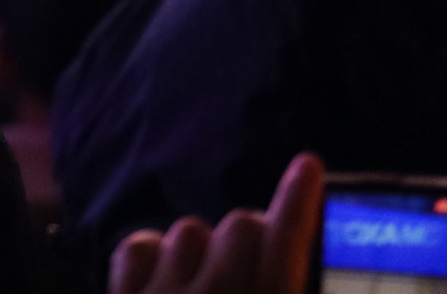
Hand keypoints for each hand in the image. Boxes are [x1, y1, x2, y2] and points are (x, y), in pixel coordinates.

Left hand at [110, 154, 323, 293]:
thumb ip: (284, 281)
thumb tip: (288, 252)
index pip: (286, 242)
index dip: (299, 200)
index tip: (308, 164)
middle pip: (239, 224)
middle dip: (249, 238)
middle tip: (252, 269)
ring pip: (189, 230)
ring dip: (201, 251)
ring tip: (206, 288)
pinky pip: (138, 247)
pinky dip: (152, 257)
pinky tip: (163, 281)